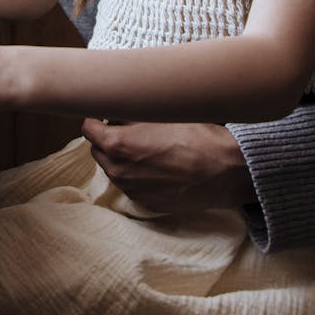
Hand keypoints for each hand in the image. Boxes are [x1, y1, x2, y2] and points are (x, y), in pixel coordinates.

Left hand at [81, 117, 255, 212]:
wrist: (226, 170)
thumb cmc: (196, 135)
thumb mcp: (158, 113)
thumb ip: (128, 113)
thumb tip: (114, 110)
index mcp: (116, 145)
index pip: (88, 128)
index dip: (97, 118)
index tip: (108, 115)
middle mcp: (119, 171)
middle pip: (98, 150)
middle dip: (108, 138)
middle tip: (129, 128)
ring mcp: (133, 190)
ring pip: (115, 169)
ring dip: (122, 158)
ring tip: (148, 147)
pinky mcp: (148, 203)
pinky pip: (132, 185)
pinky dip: (138, 175)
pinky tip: (159, 165)